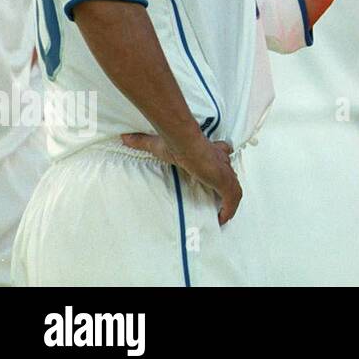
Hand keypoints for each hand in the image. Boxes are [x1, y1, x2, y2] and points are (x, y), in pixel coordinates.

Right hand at [122, 132, 241, 224]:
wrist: (186, 144)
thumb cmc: (175, 143)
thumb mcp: (156, 144)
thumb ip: (141, 141)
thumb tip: (124, 138)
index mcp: (209, 150)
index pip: (222, 154)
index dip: (220, 165)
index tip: (214, 175)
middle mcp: (221, 160)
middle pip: (229, 174)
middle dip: (225, 186)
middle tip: (219, 199)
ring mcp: (225, 172)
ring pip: (233, 188)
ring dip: (229, 201)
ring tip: (222, 214)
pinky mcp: (225, 182)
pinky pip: (233, 199)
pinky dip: (229, 210)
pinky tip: (222, 220)